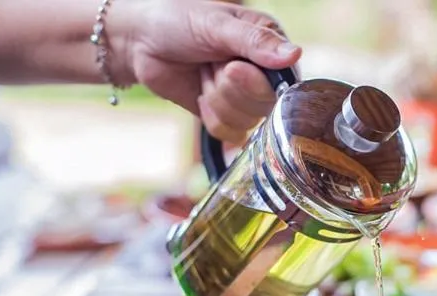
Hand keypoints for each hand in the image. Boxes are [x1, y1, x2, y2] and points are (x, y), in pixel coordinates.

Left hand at [118, 0, 300, 143]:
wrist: (141, 42)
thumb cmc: (178, 21)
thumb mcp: (217, 25)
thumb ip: (255, 42)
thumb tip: (294, 55)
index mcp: (271, 46)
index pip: (285, 82)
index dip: (256, 82)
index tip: (231, 66)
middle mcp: (265, 75)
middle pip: (264, 106)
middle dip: (228, 88)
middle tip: (212, 64)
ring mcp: (247, 98)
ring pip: (246, 121)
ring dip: (216, 99)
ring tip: (204, 74)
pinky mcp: (228, 116)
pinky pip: (230, 133)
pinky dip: (210, 115)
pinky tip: (200, 93)